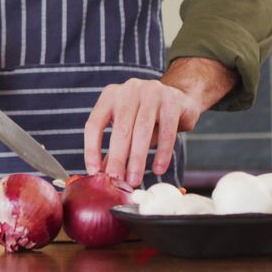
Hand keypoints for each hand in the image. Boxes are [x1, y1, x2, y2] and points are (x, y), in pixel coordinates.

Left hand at [84, 58, 237, 185]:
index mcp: (110, 95)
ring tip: (135, 179)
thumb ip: (114, 148)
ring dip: (137, 159)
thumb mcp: (127, 127)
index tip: (94, 172)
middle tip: (117, 180)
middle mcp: (129, 90)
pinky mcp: (173, 100)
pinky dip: (162, 153)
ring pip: (142, 130)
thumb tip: (100, 175)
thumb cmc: (147, 116)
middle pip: (120, 129)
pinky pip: (167, 131)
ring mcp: (152, 92)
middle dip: (118, 158)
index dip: (92, 149)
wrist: (180, 98)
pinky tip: (158, 169)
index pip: (94, 124)